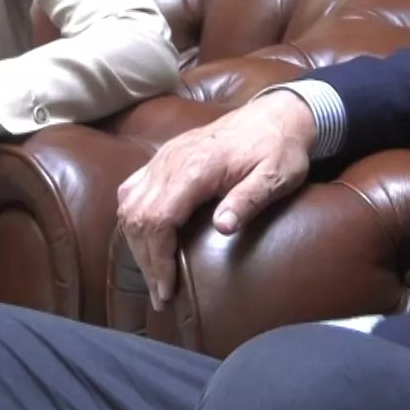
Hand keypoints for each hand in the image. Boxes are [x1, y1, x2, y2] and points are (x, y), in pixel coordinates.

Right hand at [116, 91, 314, 310]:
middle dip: (145, 261)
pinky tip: (143, 238)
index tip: (167, 290)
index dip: (158, 259)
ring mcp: (165, 157)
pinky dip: (132, 218)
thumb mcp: (276, 177)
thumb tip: (223, 228)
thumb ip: (248, 200)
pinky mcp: (165, 156)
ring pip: (129, 205)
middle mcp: (172, 161)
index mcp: (197, 167)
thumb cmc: (280, 149)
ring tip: (153, 274)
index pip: (158, 219)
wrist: (277, 114)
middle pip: (137, 217)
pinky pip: (132, 189)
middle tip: (161, 295)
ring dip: (136, 243)